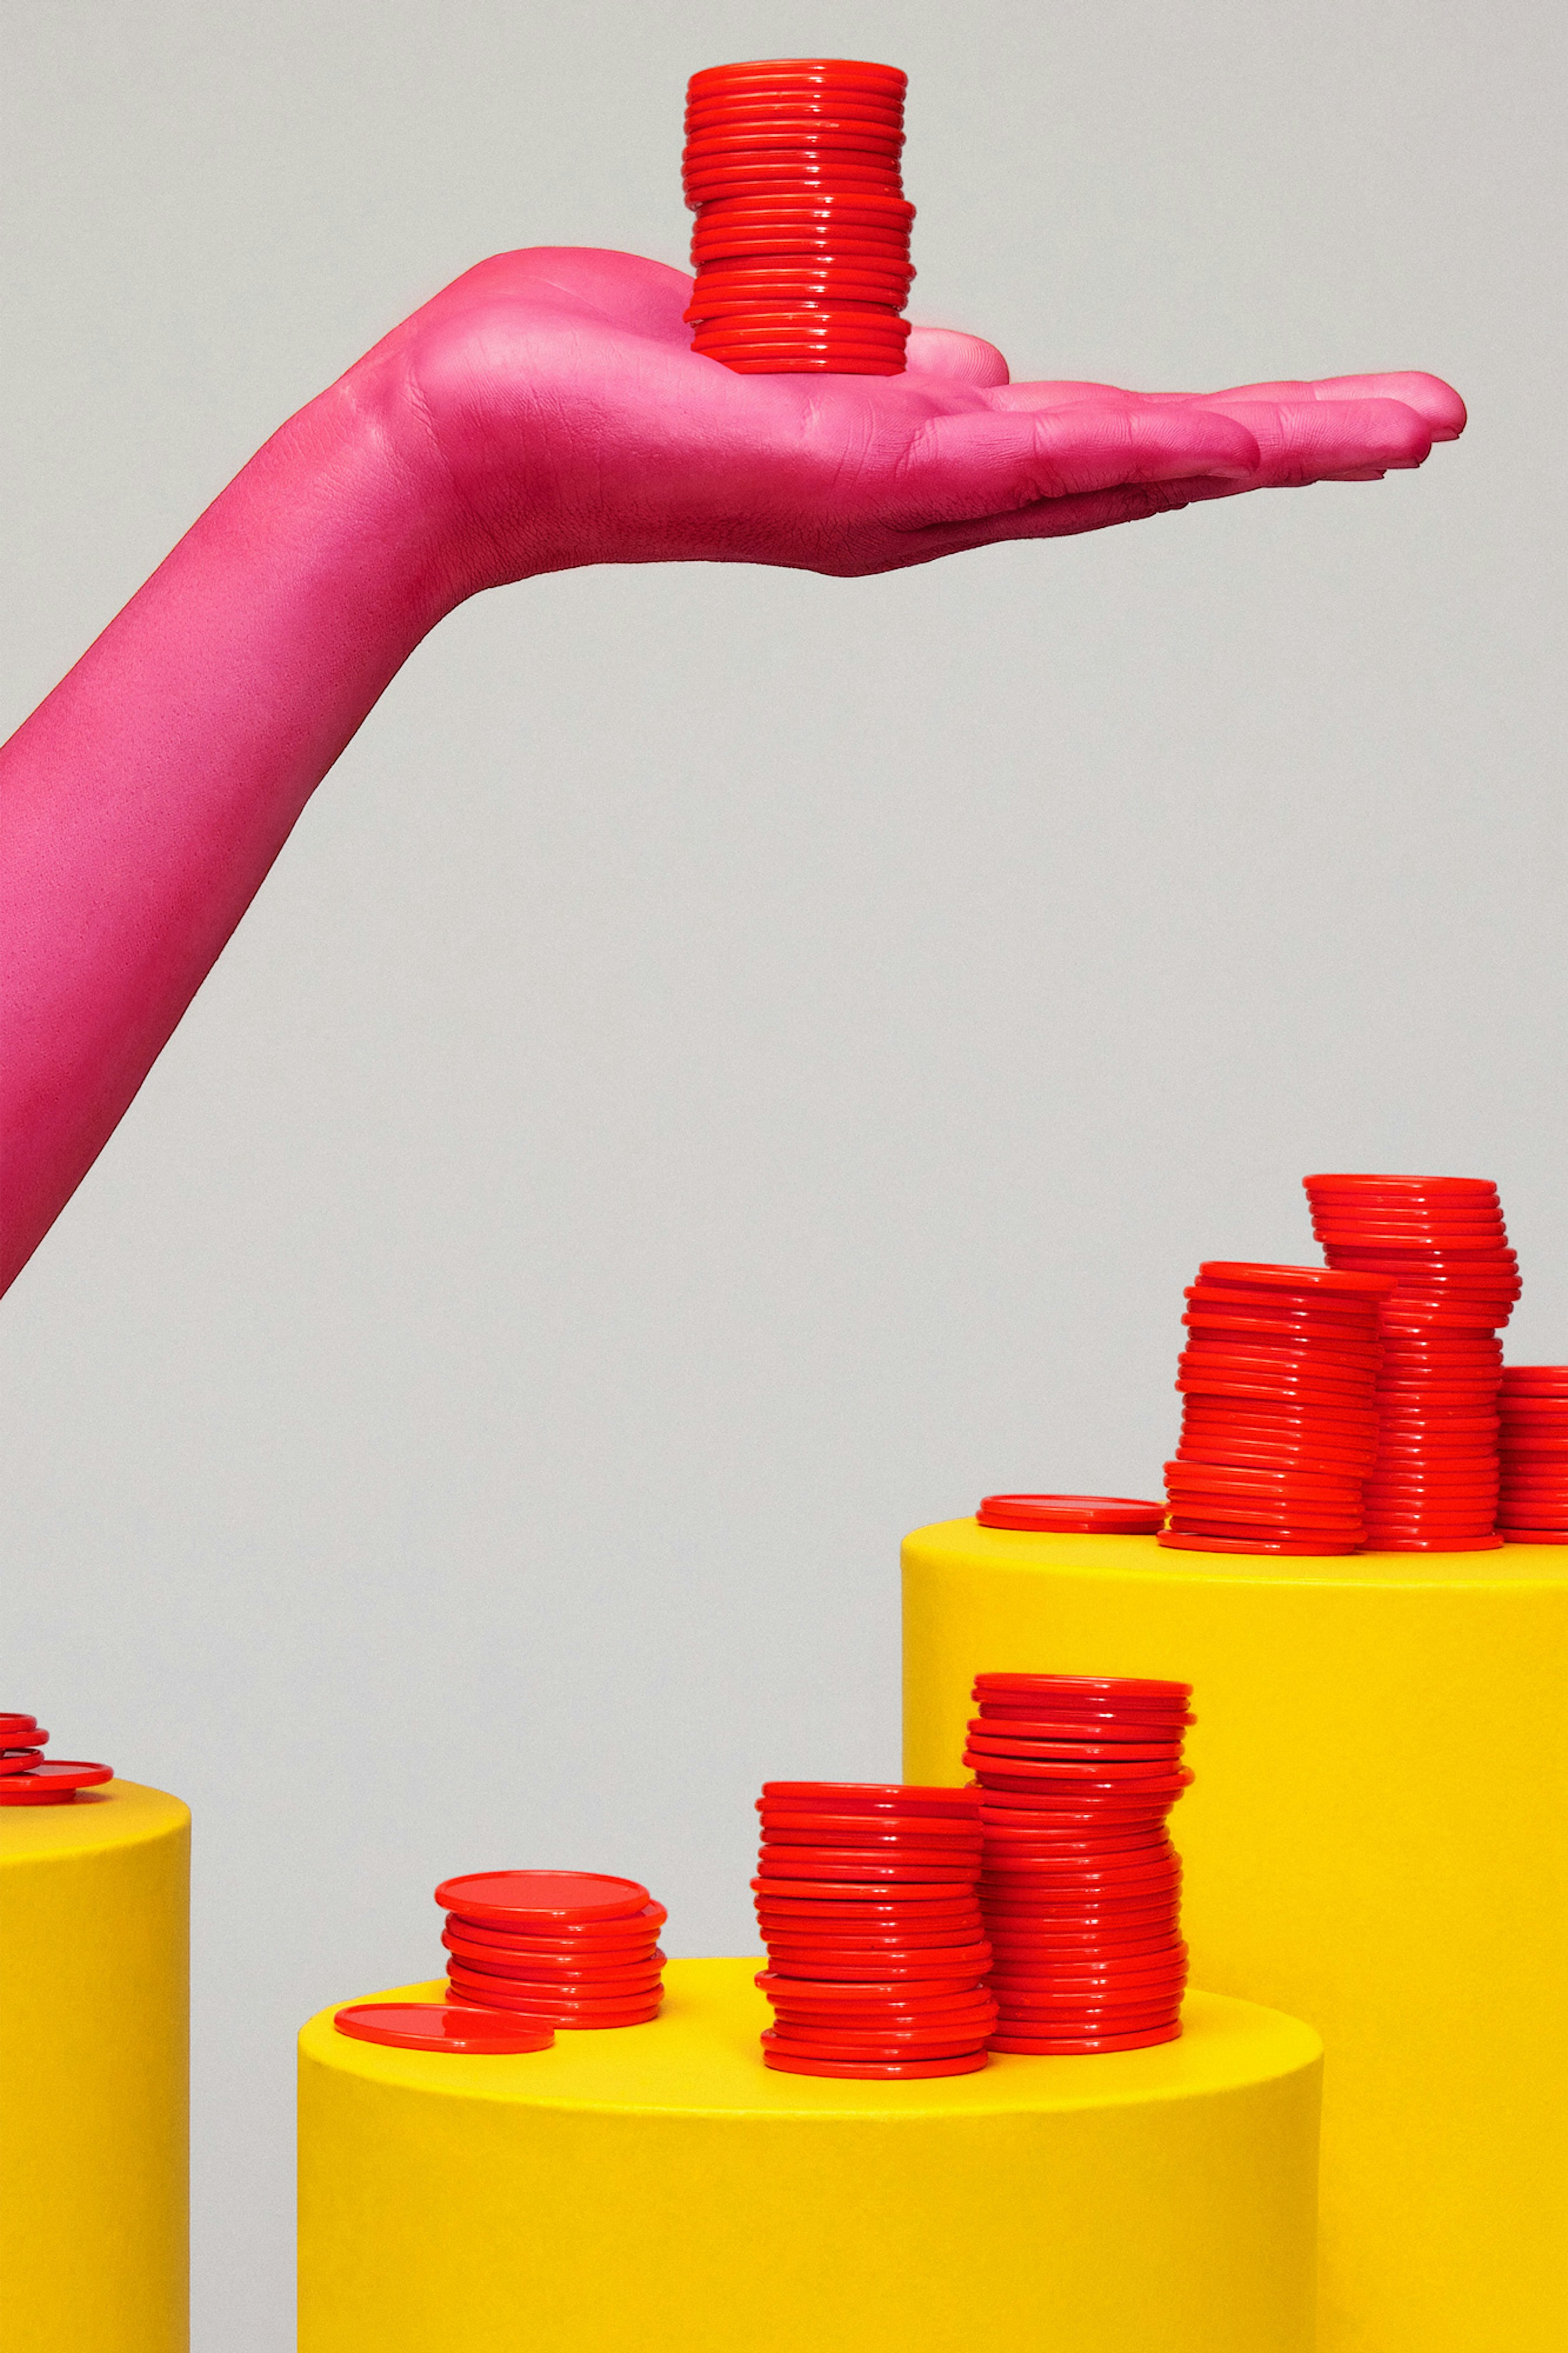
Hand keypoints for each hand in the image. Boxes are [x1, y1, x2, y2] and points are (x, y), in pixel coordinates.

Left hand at [353, 247, 1464, 587]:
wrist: (468, 437)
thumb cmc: (586, 387)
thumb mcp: (773, 353)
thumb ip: (883, 368)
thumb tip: (980, 362)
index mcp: (899, 455)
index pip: (1086, 439)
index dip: (1207, 432)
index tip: (1305, 422)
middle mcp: (918, 491)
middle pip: (1138, 462)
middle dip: (1285, 445)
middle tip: (1421, 428)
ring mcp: (902, 491)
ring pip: (1123, 462)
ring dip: (1271, 443)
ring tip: (1404, 428)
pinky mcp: (869, 470)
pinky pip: (1042, 449)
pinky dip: (1156, 444)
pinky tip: (1258, 438)